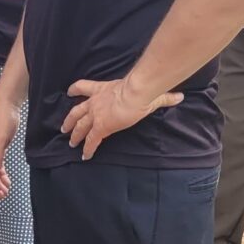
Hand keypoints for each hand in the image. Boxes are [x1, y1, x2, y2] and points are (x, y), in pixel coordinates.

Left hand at [60, 78, 184, 159]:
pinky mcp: (100, 128)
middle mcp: (95, 102)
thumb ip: (163, 96)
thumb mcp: (149, 92)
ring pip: (80, 127)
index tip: (69, 92)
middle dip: (70, 120)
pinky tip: (85, 156)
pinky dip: (87, 149)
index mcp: (103, 90)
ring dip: (74, 135)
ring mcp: (96, 115)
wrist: (135, 94)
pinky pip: (91, 141)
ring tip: (70, 142)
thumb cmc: (141, 90)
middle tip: (64, 127)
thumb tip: (179, 97)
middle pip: (77, 111)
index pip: (84, 87)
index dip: (75, 89)